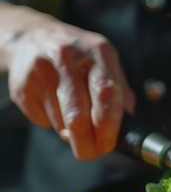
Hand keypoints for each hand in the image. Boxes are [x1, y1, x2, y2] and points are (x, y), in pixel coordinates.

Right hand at [3, 5, 134, 159]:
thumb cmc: (82, 60)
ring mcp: (42, 70)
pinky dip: (52, 124)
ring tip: (73, 116)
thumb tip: (127, 128)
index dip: (108, 126)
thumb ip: (121, 95)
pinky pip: (42, 121)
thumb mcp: (107, 66)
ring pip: (60, 123)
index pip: (106, 93)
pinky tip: (54, 105)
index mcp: (99, 52)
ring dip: (70, 132)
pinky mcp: (22, 85)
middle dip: (86, 142)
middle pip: (77, 115)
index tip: (107, 145)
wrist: (33, 38)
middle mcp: (69, 57)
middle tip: (91, 153)